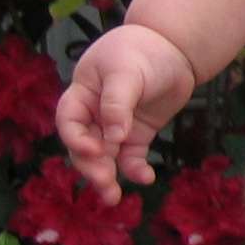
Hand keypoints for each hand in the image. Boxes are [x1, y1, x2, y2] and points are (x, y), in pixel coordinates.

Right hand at [55, 24, 196, 202]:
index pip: (69, 122)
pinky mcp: (136, 134)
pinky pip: (131, 157)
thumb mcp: (126, 72)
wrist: (174, 47)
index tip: (95, 151)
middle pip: (85, 146)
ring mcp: (115, 126)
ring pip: (105, 157)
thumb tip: (115, 137)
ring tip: (113, 198)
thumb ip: (117, 104)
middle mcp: (93, 114)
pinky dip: (135, 169)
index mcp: (81, 95)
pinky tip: (145, 177)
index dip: (76, 139)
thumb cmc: (141, 51)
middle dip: (92, 167)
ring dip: (108, 177)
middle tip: (105, 183)